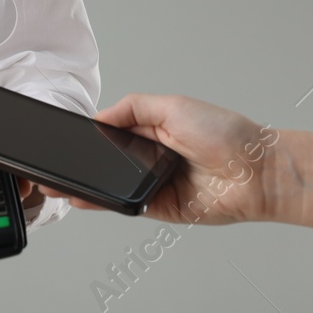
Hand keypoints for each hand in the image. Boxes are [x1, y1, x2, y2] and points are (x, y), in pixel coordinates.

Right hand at [34, 93, 280, 225]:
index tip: (65, 136)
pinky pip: (126, 205)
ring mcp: (156, 183)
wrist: (257, 172)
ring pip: (112, 185)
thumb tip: (99, 117)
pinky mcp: (161, 207)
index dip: (90, 134)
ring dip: (88, 185)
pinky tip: (84, 198)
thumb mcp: (173, 105)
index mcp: (154, 128)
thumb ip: (133, 107)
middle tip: (55, 163)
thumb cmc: (227, 134)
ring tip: (58, 184)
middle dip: (83, 162)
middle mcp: (153, 156)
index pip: (113, 130)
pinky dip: (104, 204)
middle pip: (108, 160)